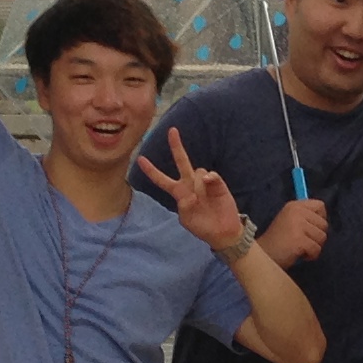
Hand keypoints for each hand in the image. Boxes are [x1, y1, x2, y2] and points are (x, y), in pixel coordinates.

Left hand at [134, 125, 243, 250]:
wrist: (222, 232)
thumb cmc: (202, 226)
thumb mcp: (186, 218)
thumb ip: (186, 204)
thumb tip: (196, 185)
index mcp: (179, 193)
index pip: (162, 180)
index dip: (151, 171)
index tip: (140, 159)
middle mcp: (190, 184)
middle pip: (181, 161)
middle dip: (176, 146)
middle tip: (172, 130)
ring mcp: (204, 183)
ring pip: (197, 172)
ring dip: (198, 186)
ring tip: (205, 201)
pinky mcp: (218, 184)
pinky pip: (210, 176)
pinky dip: (210, 180)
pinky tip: (209, 185)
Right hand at [259, 195, 329, 266]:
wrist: (262, 255)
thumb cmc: (277, 241)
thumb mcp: (289, 220)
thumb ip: (305, 217)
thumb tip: (323, 220)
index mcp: (294, 205)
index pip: (320, 205)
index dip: (320, 218)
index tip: (312, 228)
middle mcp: (297, 212)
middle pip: (324, 224)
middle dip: (316, 236)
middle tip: (303, 241)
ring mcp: (298, 225)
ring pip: (322, 237)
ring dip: (314, 246)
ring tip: (300, 248)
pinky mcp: (299, 239)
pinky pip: (316, 249)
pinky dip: (311, 256)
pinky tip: (299, 255)